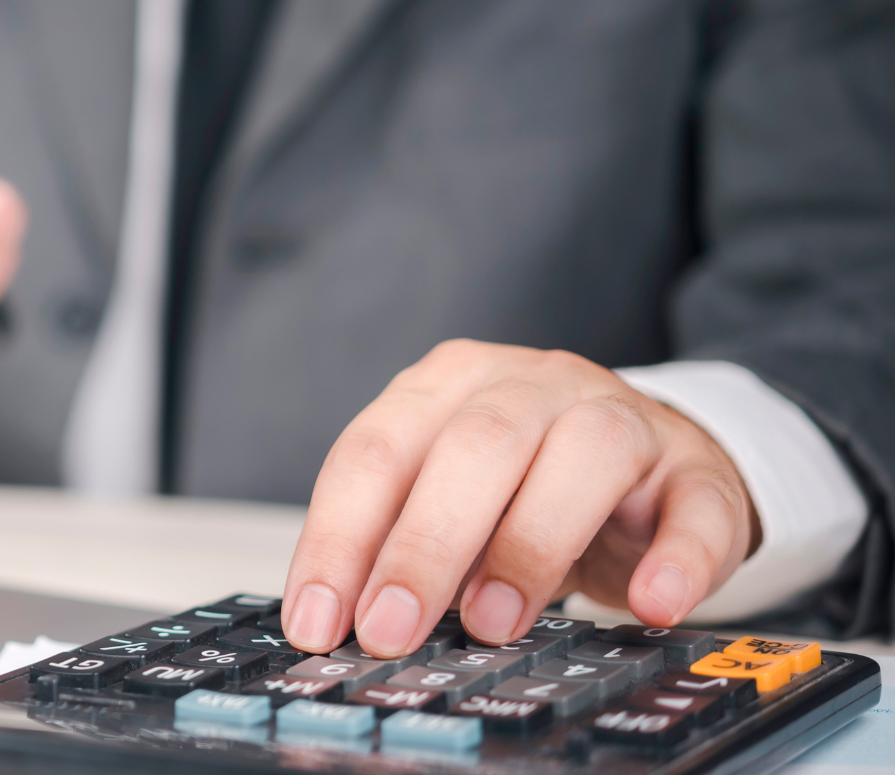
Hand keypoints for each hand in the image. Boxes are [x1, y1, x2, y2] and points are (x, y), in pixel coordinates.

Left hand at [281, 339, 759, 657]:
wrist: (654, 464)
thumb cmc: (528, 488)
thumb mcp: (451, 503)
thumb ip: (398, 545)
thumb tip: (343, 625)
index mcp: (447, 385)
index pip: (375, 452)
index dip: (339, 539)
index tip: (316, 621)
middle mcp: (530, 385)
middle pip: (472, 447)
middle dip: (421, 546)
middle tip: (390, 630)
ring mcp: (623, 418)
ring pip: (583, 455)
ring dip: (530, 544)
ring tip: (492, 623)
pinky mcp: (699, 471)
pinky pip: (695, 507)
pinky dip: (677, 558)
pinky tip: (652, 605)